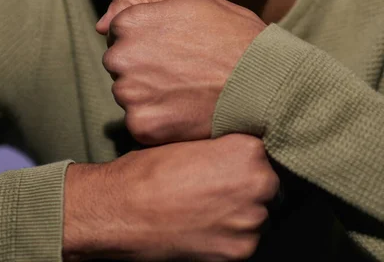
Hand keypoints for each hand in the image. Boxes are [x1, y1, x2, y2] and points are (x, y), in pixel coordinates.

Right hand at [63, 134, 278, 261]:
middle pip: (269, 183)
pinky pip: (247, 240)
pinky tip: (204, 224)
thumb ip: (225, 147)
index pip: (266, 152)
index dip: (250, 158)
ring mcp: (251, 219)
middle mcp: (258, 183)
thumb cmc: (151, 169)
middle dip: (250, 184)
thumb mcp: (192, 141)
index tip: (236, 162)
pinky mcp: (240, 251)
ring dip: (242, 210)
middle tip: (221, 185)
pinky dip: (230, 234)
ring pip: (260, 213)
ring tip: (209, 205)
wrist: (123, 208)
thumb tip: (240, 153)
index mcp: (247, 149)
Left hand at [96, 0, 265, 144]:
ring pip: (128, 92)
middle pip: (119, 62)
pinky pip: (139, 121)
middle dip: (143, 63)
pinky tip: (186, 109)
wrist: (266, 82)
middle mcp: (122, 56)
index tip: (177, 42)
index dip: (150, 35)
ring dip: (148, 92)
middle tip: (183, 67)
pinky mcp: (142, 126)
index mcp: (130, 21)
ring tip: (188, 88)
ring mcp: (130, 93)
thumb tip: (99, 24)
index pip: (120, 29)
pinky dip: (159, 119)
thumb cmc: (233, 35)